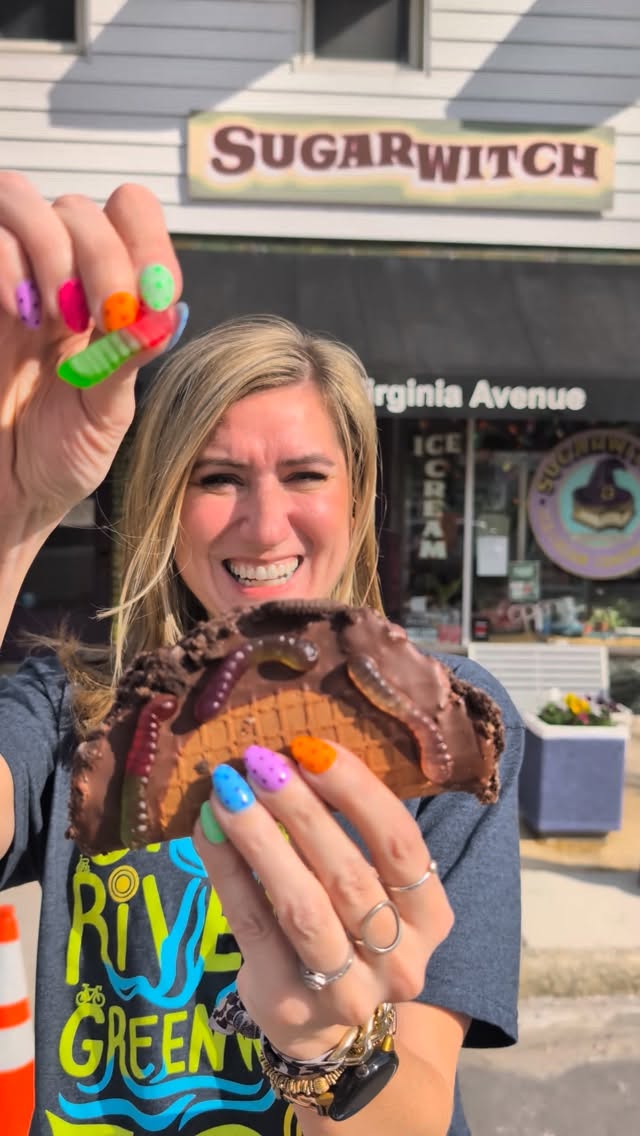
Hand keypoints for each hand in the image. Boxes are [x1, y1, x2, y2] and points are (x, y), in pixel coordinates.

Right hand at [0, 173, 182, 521]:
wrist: (6, 498)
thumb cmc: (55, 458)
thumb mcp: (106, 413)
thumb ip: (128, 358)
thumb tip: (163, 311)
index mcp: (100, 297)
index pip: (128, 216)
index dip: (148, 242)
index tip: (155, 295)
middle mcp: (52, 277)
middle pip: (79, 208)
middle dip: (104, 257)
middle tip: (104, 316)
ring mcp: (5, 281)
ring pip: (22, 199)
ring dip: (54, 249)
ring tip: (58, 316)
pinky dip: (7, 264)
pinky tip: (21, 311)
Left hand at [193, 740, 453, 1059]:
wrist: (325, 1027)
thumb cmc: (351, 928)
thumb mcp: (375, 888)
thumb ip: (353, 833)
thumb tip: (297, 754)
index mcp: (431, 917)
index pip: (402, 845)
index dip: (357, 793)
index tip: (313, 748)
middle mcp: (400, 960)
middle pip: (349, 875)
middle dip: (301, 810)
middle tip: (262, 761)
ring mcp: (345, 990)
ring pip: (301, 906)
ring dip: (260, 839)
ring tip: (228, 790)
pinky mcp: (287, 1002)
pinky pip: (252, 926)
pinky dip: (227, 870)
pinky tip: (209, 828)